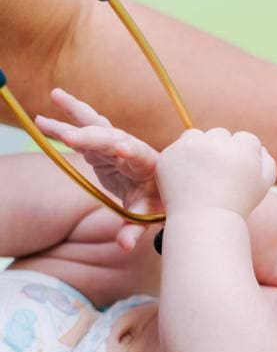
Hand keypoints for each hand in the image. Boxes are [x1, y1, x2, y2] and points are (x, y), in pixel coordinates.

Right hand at [35, 88, 161, 250]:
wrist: (159, 185)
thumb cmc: (157, 199)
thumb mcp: (147, 214)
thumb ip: (135, 228)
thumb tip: (124, 246)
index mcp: (147, 163)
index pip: (138, 154)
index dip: (130, 151)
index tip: (122, 148)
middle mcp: (129, 148)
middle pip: (111, 138)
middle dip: (92, 138)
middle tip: (70, 139)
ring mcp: (113, 143)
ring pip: (93, 127)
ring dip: (73, 117)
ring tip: (51, 105)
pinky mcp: (99, 146)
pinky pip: (80, 132)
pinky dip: (63, 125)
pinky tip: (41, 120)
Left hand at [157, 128, 276, 216]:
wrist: (204, 222)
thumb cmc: (238, 205)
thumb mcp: (264, 185)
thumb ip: (266, 161)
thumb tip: (259, 148)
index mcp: (242, 148)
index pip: (246, 139)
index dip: (244, 157)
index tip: (238, 175)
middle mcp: (216, 142)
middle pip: (221, 135)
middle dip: (222, 150)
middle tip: (219, 176)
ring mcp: (190, 147)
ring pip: (198, 136)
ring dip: (201, 148)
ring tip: (203, 174)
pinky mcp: (170, 154)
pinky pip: (178, 148)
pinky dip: (182, 159)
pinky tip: (189, 178)